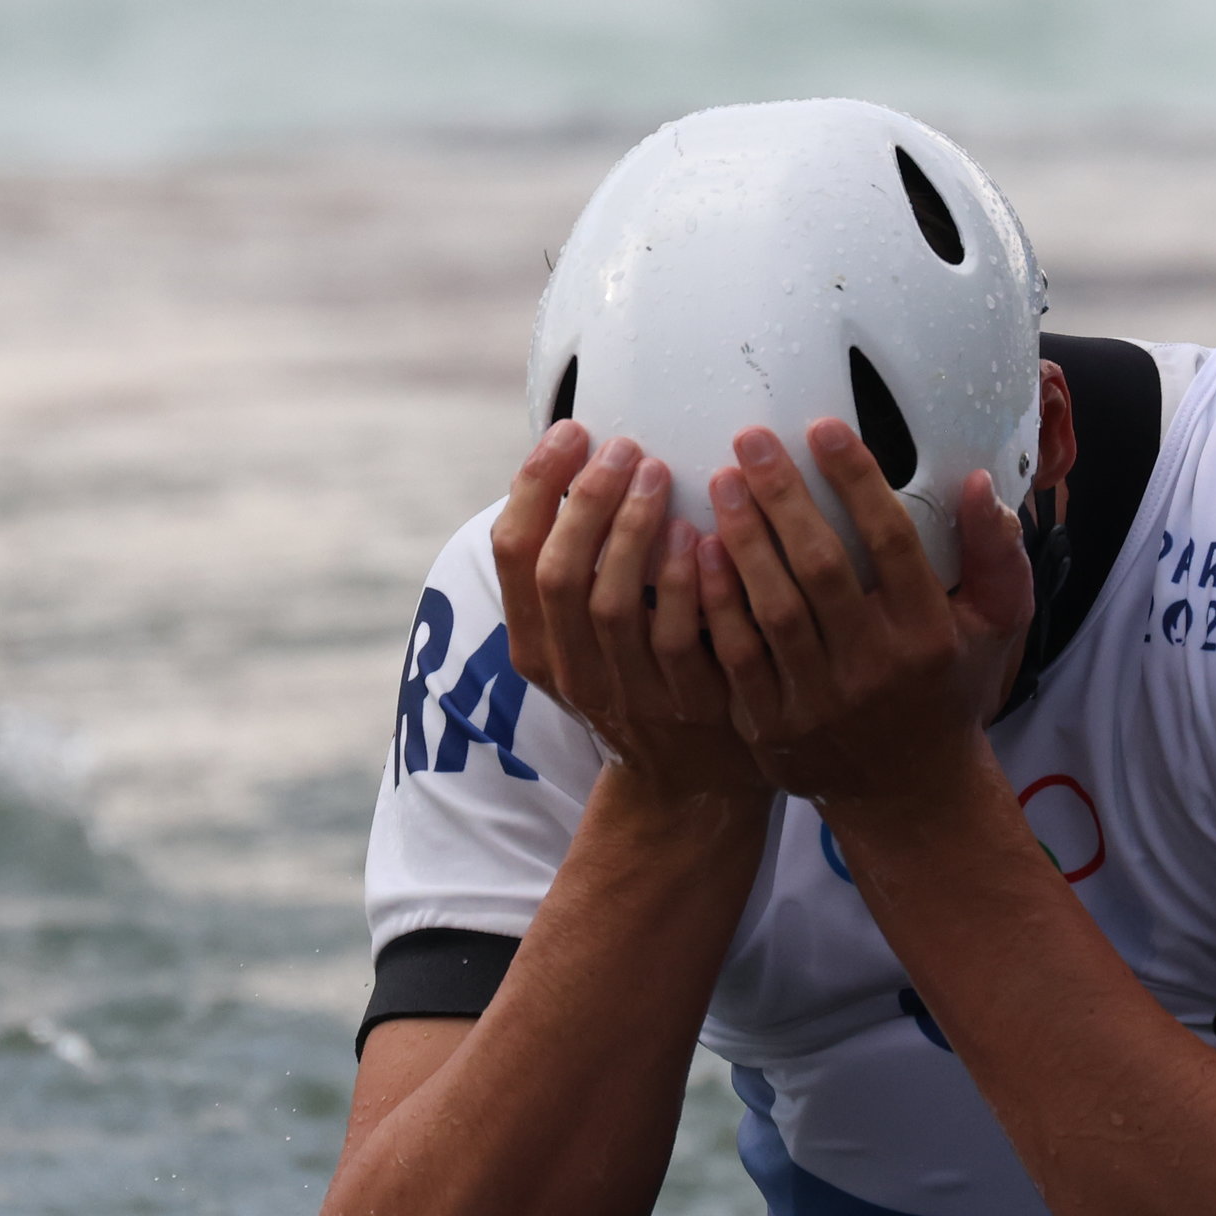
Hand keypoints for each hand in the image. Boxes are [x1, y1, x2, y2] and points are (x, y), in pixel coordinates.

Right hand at [494, 424, 762, 815]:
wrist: (690, 783)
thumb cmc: (643, 680)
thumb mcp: (589, 637)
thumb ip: (579, 567)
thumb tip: (577, 463)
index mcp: (537, 646)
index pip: (513, 552)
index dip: (536, 485)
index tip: (570, 432)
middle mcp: (572, 672)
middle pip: (560, 573)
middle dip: (586, 500)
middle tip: (623, 447)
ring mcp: (628, 695)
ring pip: (613, 604)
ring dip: (632, 531)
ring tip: (658, 472)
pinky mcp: (687, 708)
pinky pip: (679, 638)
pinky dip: (686, 583)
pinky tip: (702, 535)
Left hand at [694, 422, 1034, 814]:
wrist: (908, 793)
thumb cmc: (948, 688)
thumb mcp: (995, 626)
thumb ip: (997, 556)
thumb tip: (980, 487)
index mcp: (929, 636)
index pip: (893, 543)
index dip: (858, 481)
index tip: (824, 429)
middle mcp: (874, 669)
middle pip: (822, 569)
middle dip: (783, 497)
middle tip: (752, 440)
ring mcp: (819, 702)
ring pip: (773, 609)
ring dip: (743, 539)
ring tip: (722, 482)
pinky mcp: (772, 725)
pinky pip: (736, 654)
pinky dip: (716, 601)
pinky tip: (699, 550)